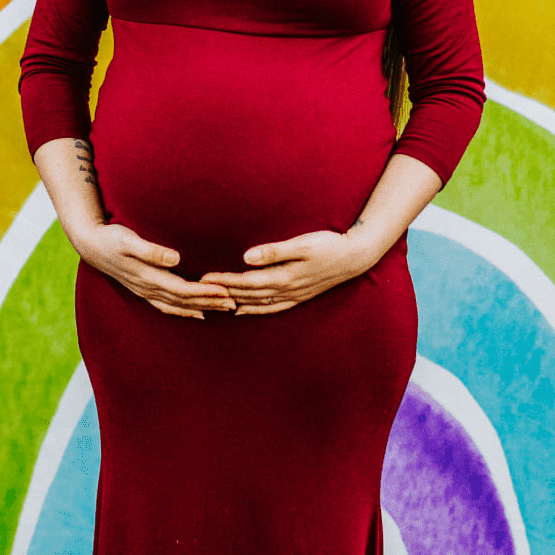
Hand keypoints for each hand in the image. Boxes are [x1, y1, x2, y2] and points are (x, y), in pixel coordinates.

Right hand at [72, 222, 235, 320]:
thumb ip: (151, 251)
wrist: (90, 244)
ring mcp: (146, 291)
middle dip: (210, 302)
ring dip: (202, 307)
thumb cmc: (111, 238)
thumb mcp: (128, 240)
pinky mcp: (145, 289)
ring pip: (179, 305)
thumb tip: (175, 259)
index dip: (204, 292)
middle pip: (184, 300)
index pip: (182, 289)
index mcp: (148, 277)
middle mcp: (148, 288)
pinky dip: (185, 310)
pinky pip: (168, 305)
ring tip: (224, 309)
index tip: (225, 292)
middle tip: (235, 303)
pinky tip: (199, 313)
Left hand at [201, 229, 376, 316]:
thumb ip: (273, 251)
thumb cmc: (329, 244)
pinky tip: (242, 310)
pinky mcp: (299, 296)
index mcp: (284, 277)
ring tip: (214, 304)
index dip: (224, 280)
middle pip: (247, 294)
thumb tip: (246, 257)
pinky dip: (254, 310)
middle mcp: (286, 290)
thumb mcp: (302, 244)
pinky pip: (271, 307)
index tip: (204, 278)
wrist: (355, 256)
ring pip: (257, 303)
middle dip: (223, 293)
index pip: (246, 281)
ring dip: (235, 303)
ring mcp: (293, 296)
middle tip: (199, 292)